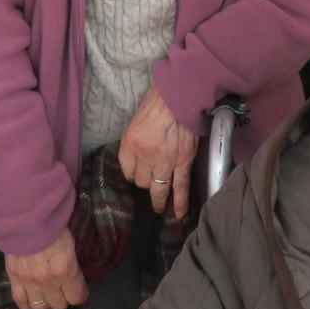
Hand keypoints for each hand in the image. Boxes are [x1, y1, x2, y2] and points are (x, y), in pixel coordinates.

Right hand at [4, 228, 87, 308]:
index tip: (79, 289)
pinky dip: (26, 303)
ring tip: (47, 294)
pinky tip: (30, 298)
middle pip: (59, 305)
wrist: (25, 216)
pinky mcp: (14, 278)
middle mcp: (48, 281)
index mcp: (66, 270)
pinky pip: (20, 301)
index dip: (80, 294)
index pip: (77, 297)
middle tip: (63, 290)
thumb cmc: (53, 223)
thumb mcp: (71, 241)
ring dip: (46, 302)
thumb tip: (75, 271)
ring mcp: (29, 281)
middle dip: (63, 298)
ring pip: (40, 307)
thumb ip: (72, 260)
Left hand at [117, 82, 199, 219]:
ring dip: (159, 200)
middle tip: (149, 183)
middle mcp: (145, 155)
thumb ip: (135, 141)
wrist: (181, 95)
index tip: (138, 170)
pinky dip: (180, 202)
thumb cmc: (158, 102)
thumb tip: (139, 155)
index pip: (127, 170)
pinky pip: (180, 187)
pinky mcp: (183, 162)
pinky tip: (179, 213)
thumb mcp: (136, 120)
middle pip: (140, 182)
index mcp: (130, 143)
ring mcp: (164, 161)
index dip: (133, 171)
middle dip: (144, 182)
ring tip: (160, 207)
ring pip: (158, 189)